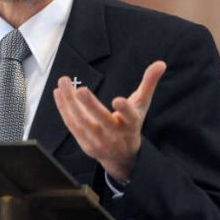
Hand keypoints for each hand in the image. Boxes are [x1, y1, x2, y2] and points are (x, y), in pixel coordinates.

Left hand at [53, 61, 166, 180]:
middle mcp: (115, 134)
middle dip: (91, 106)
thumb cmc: (130, 123)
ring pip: (82, 121)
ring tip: (63, 82)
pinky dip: (64, 108)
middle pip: (102, 120)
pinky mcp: (85, 143)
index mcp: (131, 124)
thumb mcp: (141, 105)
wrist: (121, 155)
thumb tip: (161, 63)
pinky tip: (58, 92)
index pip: (130, 117)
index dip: (125, 109)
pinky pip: (72, 125)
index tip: (118, 100)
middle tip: (80, 90)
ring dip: (70, 102)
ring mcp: (99, 140)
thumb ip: (149, 83)